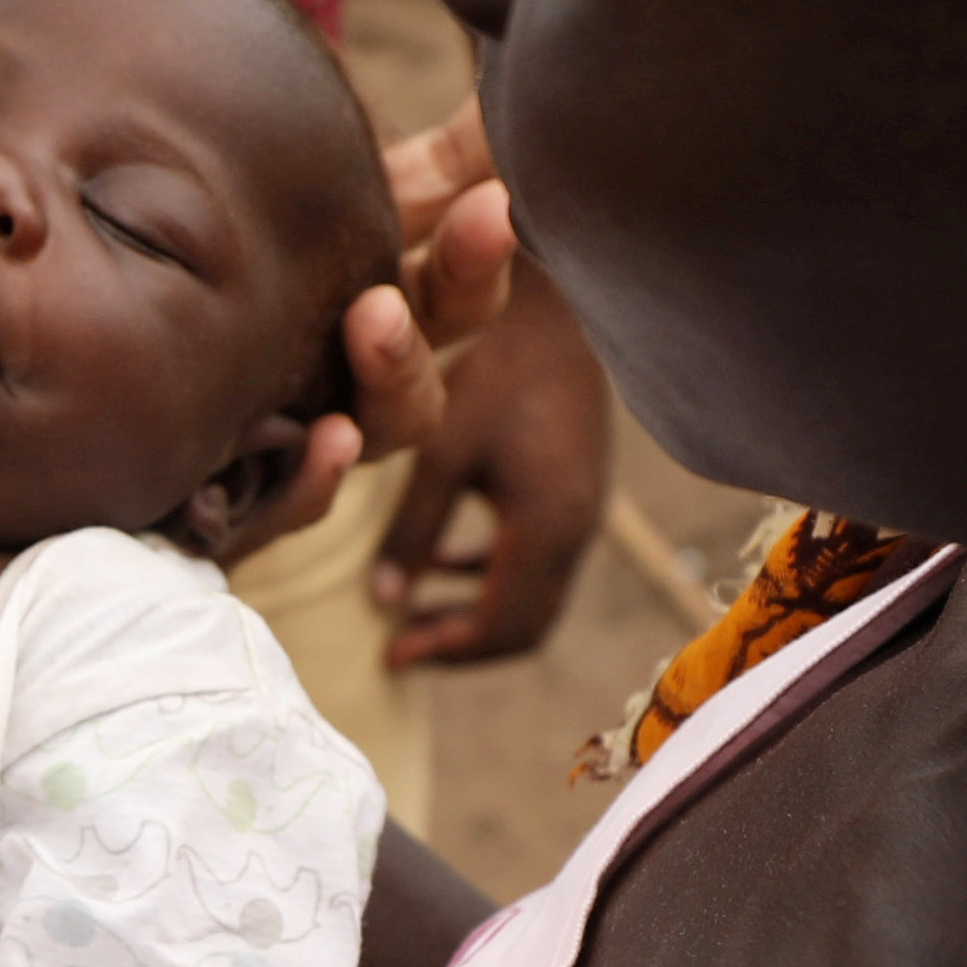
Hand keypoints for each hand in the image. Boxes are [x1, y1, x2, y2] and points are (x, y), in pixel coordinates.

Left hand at [0, 0, 525, 561]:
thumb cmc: (39, 286)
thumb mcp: (23, 180)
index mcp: (301, 251)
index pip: (404, 203)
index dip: (463, 168)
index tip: (502, 120)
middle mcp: (316, 342)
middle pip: (434, 310)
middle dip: (468, 266)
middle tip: (486, 214)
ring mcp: (288, 425)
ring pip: (393, 411)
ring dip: (402, 365)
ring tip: (374, 320)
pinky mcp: (236, 504)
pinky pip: (298, 501)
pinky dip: (321, 476)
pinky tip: (329, 445)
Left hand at [372, 278, 610, 667]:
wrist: (560, 310)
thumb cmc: (495, 370)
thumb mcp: (442, 450)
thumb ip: (412, 530)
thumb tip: (382, 602)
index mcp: (546, 530)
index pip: (501, 628)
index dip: (444, 650)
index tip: (389, 656)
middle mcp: (576, 534)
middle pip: (524, 628)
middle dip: (460, 643)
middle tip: (400, 646)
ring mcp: (584, 515)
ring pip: (534, 599)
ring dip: (476, 612)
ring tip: (415, 613)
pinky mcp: (578, 493)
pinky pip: (540, 564)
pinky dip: (491, 576)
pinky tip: (446, 559)